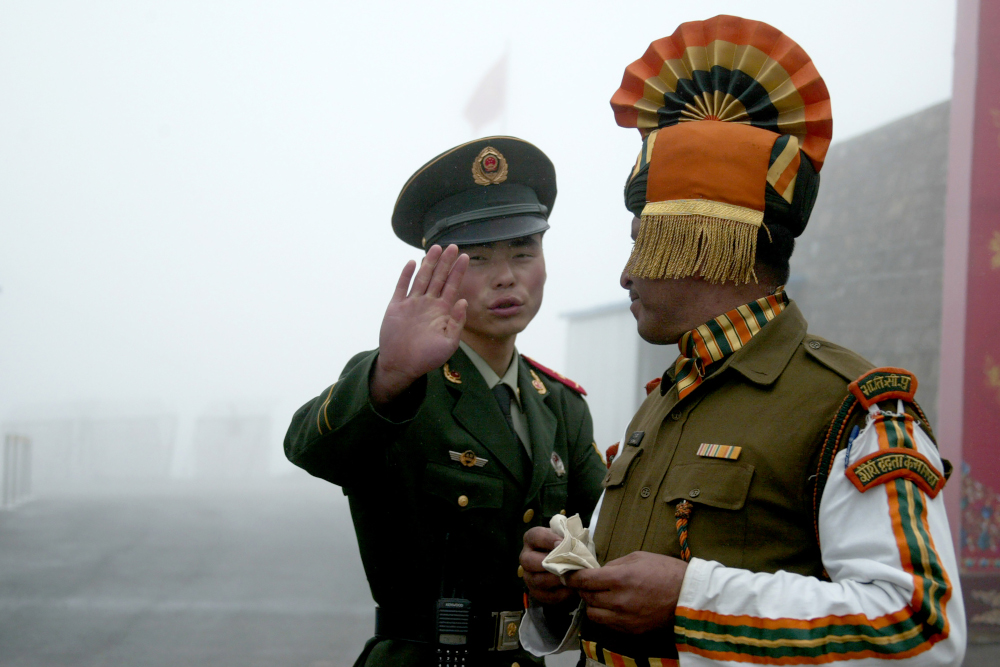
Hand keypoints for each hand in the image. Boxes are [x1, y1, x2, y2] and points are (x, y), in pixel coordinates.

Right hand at [371, 245, 468, 404]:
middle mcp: (428, 304)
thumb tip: (463, 301)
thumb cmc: (427, 358)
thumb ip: (457, 322)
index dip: (458, 271)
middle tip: (453, 246)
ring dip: (429, 263)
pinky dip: (406, 275)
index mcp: (442, 312)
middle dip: (446, 262)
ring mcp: (412, 304)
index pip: (452, 286)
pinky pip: (402, 287)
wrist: (402, 365)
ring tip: (436, 248)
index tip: (465, 257)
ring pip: (422, 278)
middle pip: (438, 278)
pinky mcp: (396, 307)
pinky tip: (412, 263)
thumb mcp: (449, 343)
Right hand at [521, 527, 575, 605]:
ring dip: (556, 580)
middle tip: (566, 564)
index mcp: (532, 539)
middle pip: (529, 561)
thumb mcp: (568, 538)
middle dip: (548, 563)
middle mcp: (526, 557)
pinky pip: (546, 595)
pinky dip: (560, 593)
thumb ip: (569, 538)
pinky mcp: (536, 592)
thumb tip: (572, 544)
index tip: (562, 542)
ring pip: (538, 580)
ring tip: (572, 577)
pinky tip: (572, 588)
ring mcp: (529, 576)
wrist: (569, 565)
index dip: (548, 539)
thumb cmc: (568, 547)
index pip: (535, 536)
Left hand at [566, 551, 686, 633]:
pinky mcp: (631, 631)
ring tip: (600, 596)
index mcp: (620, 579)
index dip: (572, 576)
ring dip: (592, 604)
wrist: (689, 596)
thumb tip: (598, 571)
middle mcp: (618, 601)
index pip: (584, 580)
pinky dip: (605, 615)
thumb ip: (614, 565)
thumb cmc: (665, 571)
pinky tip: (612, 606)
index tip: (568, 574)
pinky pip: (608, 624)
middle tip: (586, 583)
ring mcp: (624, 619)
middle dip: (583, 589)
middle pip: (586, 597)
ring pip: (593, 614)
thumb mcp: (638, 557)